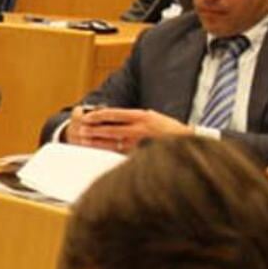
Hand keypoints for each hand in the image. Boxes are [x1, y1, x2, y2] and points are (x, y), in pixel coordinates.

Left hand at [65, 107, 189, 150]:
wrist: (186, 141)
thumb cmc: (169, 129)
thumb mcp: (152, 116)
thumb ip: (135, 118)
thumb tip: (115, 118)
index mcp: (141, 116)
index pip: (113, 114)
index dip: (98, 115)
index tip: (87, 117)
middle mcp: (138, 128)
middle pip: (109, 128)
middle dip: (93, 129)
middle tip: (81, 130)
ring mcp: (139, 142)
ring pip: (113, 142)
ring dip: (97, 142)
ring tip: (85, 141)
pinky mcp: (140, 154)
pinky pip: (120, 153)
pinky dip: (109, 152)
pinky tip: (100, 152)